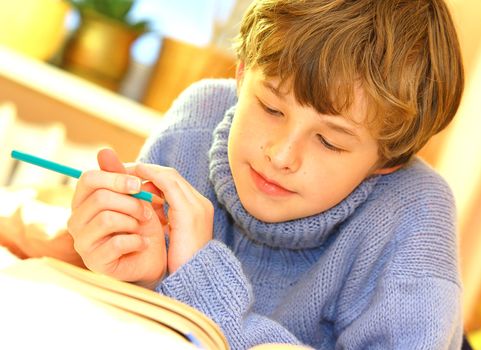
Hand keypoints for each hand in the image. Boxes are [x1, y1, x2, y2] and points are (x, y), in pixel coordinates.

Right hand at [67, 149, 166, 288]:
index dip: (115, 178)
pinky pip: (117, 243)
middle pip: (100, 198)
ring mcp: (82, 243)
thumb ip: (119, 176)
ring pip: (107, 219)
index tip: (137, 185)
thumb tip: (104, 150)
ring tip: (143, 227)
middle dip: (131, 203)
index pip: (88, 179)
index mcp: (83, 201)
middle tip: (147, 211)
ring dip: (134, 222)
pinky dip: (137, 241)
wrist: (152, 258)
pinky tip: (142, 244)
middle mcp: (76, 221)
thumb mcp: (134, 197)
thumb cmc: (141, 224)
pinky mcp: (95, 262)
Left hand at [132, 163, 213, 273]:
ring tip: (124, 172)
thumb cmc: (181, 264)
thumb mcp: (169, 236)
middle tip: (122, 170)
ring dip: (146, 171)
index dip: (151, 177)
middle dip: (146, 171)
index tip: (130, 179)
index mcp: (197, 209)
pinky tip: (133, 180)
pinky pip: (168, 185)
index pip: (173, 184)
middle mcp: (199, 203)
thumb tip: (143, 206)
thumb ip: (160, 218)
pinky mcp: (189, 212)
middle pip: (171, 176)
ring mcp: (196, 206)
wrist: (197, 279)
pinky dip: (150, 178)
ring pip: (169, 176)